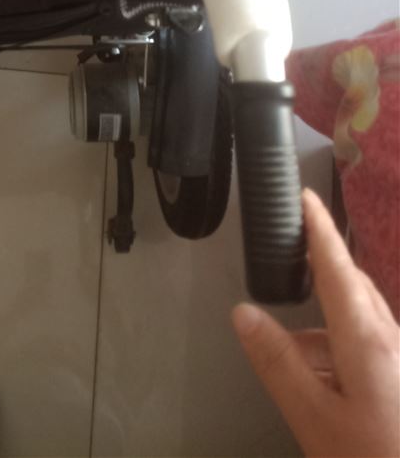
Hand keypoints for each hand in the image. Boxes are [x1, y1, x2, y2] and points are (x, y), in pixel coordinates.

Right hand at [232, 187, 399, 457]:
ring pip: (363, 323)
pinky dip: (341, 351)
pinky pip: (374, 350)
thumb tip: (243, 312)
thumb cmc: (371, 456)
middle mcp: (393, 342)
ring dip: (327, 323)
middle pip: (355, 289)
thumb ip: (279, 364)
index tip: (306, 195)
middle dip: (322, 270)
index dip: (319, 229)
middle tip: (290, 255)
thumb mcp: (314, 418)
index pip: (337, 268)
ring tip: (293, 351)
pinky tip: (323, 384)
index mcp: (367, 339)